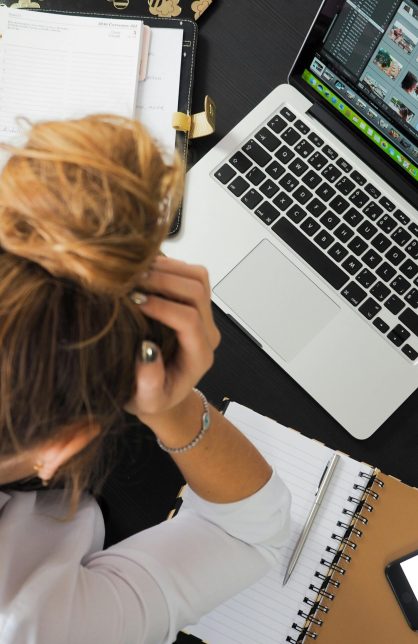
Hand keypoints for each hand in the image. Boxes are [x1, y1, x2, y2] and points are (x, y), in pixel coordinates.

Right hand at [125, 256, 219, 421]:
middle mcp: (207, 332)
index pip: (189, 320)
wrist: (161, 391)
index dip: (162, 307)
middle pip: (197, 291)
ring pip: (197, 276)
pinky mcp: (194, 302)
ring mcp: (203, 314)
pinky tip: (142, 271)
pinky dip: (167, 265)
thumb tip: (147, 350)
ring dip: (167, 268)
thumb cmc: (152, 397)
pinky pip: (189, 273)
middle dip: (163, 281)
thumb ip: (149, 382)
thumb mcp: (146, 400)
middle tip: (131, 281)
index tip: (134, 302)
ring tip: (135, 273)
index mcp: (199, 356)